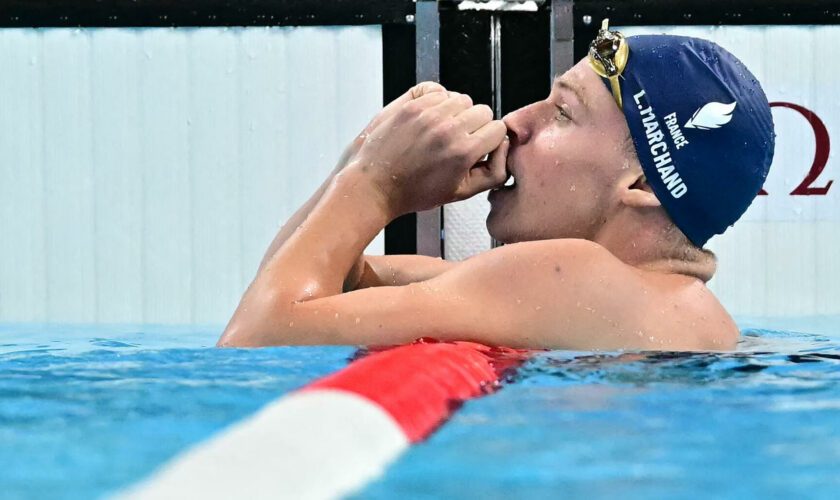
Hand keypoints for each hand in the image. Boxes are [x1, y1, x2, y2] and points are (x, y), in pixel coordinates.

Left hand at [349, 86, 507, 215]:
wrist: (374, 185)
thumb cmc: (413, 192)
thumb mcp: (460, 193)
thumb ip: (492, 172)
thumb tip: (503, 147)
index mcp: (462, 151)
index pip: (497, 128)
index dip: (490, 140)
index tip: (478, 147)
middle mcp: (447, 128)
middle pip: (482, 110)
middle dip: (475, 125)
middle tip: (458, 141)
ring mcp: (426, 113)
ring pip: (460, 98)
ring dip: (456, 111)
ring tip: (441, 131)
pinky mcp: (409, 104)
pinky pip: (437, 89)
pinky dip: (436, 99)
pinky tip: (429, 118)